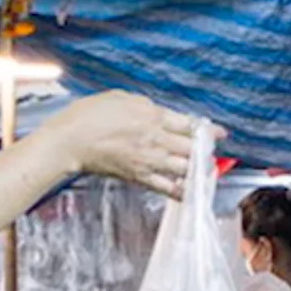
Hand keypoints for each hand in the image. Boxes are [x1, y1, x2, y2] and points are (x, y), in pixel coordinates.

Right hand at [44, 92, 216, 197]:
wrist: (71, 141)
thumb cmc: (90, 115)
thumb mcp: (122, 98)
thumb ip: (146, 106)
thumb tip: (161, 115)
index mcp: (151, 115)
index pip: (188, 124)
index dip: (207, 130)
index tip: (220, 134)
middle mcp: (155, 139)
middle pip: (191, 147)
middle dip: (205, 151)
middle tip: (213, 153)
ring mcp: (148, 160)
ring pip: (184, 168)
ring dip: (198, 171)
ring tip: (206, 171)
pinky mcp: (139, 177)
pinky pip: (167, 188)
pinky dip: (181, 192)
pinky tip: (190, 193)